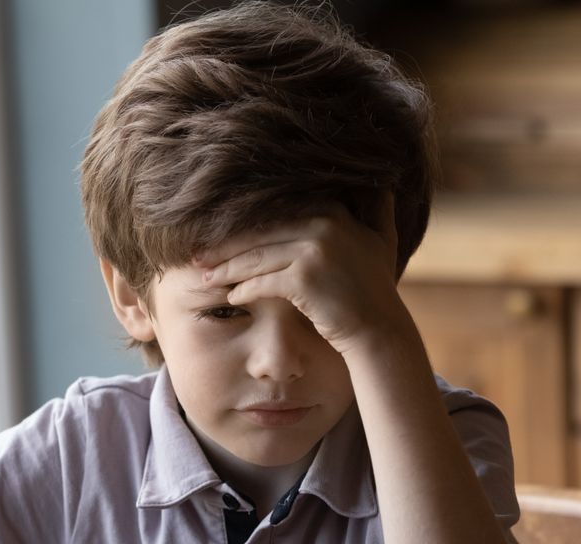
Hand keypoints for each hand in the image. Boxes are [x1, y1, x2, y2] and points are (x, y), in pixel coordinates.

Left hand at [194, 196, 409, 355]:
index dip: (243, 223)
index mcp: (332, 208)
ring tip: (206, 278)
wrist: (380, 328)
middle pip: (259, 232)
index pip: (274, 210)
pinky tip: (231, 298)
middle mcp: (324, 222)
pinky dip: (242, 291)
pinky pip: (261, 283)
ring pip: (255, 257)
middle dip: (225, 246)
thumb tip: (381, 178)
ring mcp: (315, 249)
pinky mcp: (304, 279)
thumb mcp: (380, 238)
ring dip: (225, 270)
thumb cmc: (374, 287)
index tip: (218, 233)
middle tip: (199, 257)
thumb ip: (376, 206)